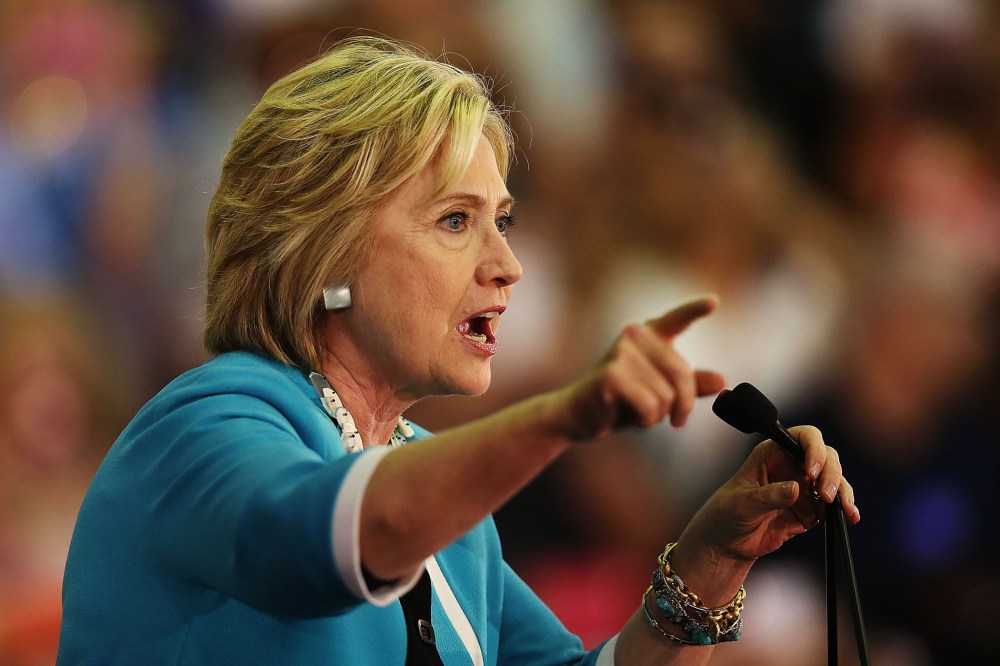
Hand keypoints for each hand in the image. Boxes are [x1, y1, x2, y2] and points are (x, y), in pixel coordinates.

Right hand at [556, 295, 726, 440]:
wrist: (580, 415)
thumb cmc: (623, 401)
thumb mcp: (662, 394)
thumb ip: (691, 387)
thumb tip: (723, 382)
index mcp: (650, 334)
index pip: (677, 318)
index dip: (695, 309)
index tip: (714, 301)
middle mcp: (635, 335)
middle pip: (683, 375)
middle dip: (683, 405)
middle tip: (676, 421)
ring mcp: (621, 351)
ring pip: (667, 395)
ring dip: (658, 415)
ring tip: (638, 412)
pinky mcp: (611, 374)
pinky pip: (649, 405)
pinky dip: (645, 419)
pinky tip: (627, 416)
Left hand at [679, 425, 859, 563]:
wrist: (726, 543)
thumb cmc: (725, 514)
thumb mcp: (742, 503)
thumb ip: (768, 496)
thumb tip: (796, 489)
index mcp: (772, 452)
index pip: (803, 437)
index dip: (813, 448)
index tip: (811, 470)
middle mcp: (792, 465)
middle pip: (825, 457)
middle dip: (831, 473)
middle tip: (826, 495)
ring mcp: (804, 487)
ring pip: (834, 480)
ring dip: (842, 491)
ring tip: (844, 509)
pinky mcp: (811, 509)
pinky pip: (834, 505)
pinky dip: (844, 508)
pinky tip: (850, 516)